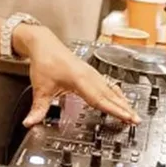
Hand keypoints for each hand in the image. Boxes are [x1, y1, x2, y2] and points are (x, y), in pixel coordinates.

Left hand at [19, 27, 139, 126]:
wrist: (44, 43)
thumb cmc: (44, 61)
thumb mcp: (39, 88)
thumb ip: (38, 108)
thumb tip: (30, 122)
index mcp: (79, 79)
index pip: (99, 99)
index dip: (114, 110)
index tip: (125, 117)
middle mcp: (88, 75)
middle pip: (110, 95)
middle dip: (123, 108)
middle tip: (136, 120)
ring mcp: (91, 73)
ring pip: (111, 89)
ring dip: (122, 101)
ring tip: (133, 113)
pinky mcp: (91, 73)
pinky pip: (107, 84)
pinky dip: (116, 93)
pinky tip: (121, 99)